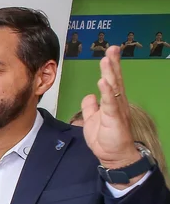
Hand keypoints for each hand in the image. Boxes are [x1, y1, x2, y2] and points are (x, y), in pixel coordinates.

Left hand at [80, 47, 143, 170]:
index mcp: (111, 102)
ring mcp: (116, 109)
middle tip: (112, 48)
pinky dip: (106, 92)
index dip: (109, 67)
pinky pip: (110, 103)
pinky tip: (103, 82)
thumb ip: (90, 107)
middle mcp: (116, 102)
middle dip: (113, 64)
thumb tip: (89, 95)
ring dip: (109, 73)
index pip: (110, 80)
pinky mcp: (114, 118)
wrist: (113, 155)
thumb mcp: (91, 120)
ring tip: (106, 60)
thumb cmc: (104, 138)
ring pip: (113, 88)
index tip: (108, 53)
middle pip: (115, 79)